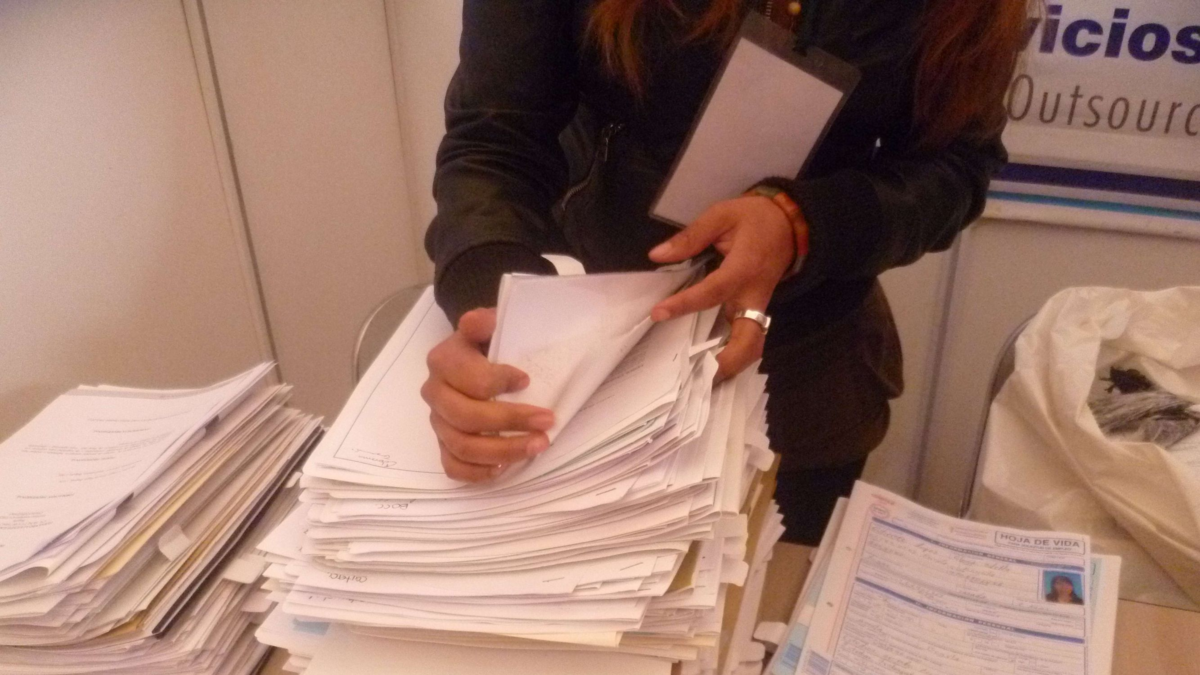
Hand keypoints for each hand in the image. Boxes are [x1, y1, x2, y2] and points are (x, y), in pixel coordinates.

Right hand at [420, 308, 554, 481]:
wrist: (472, 357)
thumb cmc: (485, 343)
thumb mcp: (487, 326)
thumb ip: (483, 322)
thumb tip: (483, 321)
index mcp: (443, 361)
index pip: (469, 379)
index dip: (499, 382)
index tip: (528, 381)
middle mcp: (435, 393)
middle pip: (466, 417)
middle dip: (510, 422)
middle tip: (547, 421)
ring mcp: (438, 423)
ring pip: (462, 447)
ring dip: (503, 450)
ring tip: (538, 446)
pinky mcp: (443, 445)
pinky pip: (453, 468)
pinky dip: (477, 473)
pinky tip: (504, 467)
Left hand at [649, 195, 795, 380]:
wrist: (790, 223)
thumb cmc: (755, 218)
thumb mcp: (722, 215)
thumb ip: (691, 237)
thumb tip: (658, 255)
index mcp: (745, 269)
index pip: (714, 292)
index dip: (685, 304)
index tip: (659, 313)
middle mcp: (755, 295)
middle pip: (749, 340)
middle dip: (726, 362)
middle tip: (695, 375)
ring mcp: (759, 307)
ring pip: (752, 346)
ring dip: (731, 365)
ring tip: (699, 380)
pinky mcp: (756, 311)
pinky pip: (747, 338)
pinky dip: (731, 355)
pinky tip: (707, 364)